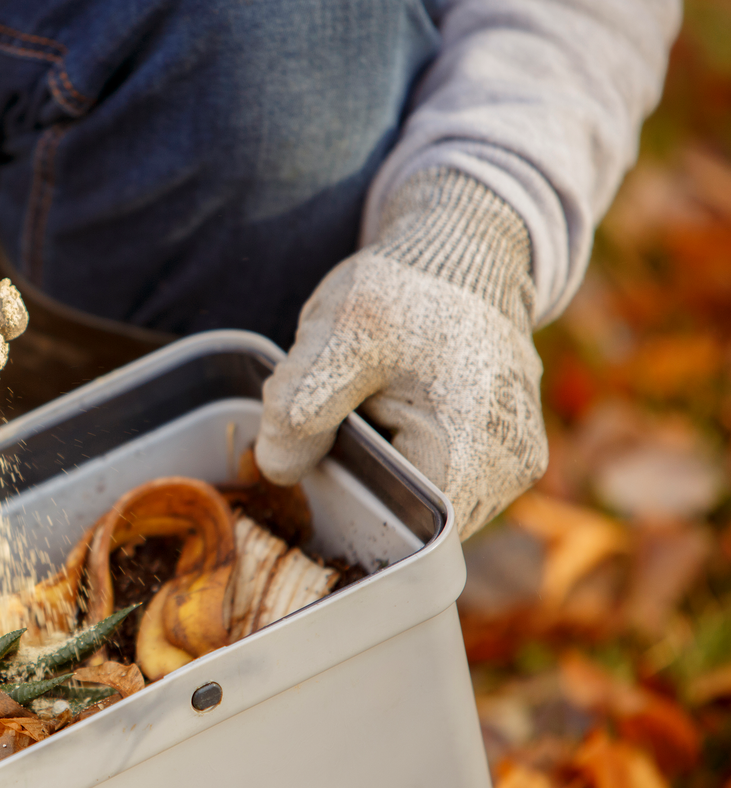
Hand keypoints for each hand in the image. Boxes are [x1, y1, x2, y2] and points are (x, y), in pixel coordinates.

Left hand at [254, 169, 548, 538]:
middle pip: (406, 522)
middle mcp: (507, 476)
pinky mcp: (500, 456)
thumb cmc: (404, 292)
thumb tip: (278, 471)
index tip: (314, 464)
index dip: (344, 510)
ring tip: (366, 409)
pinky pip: (434, 481)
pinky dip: (398, 457)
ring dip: (378, 471)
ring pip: (417, 504)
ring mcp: (509, 468)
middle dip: (358, 485)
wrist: (460, 253)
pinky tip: (383, 413)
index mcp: (475, 455)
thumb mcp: (339, 336)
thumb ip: (302, 406)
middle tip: (332, 424)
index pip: (396, 534)